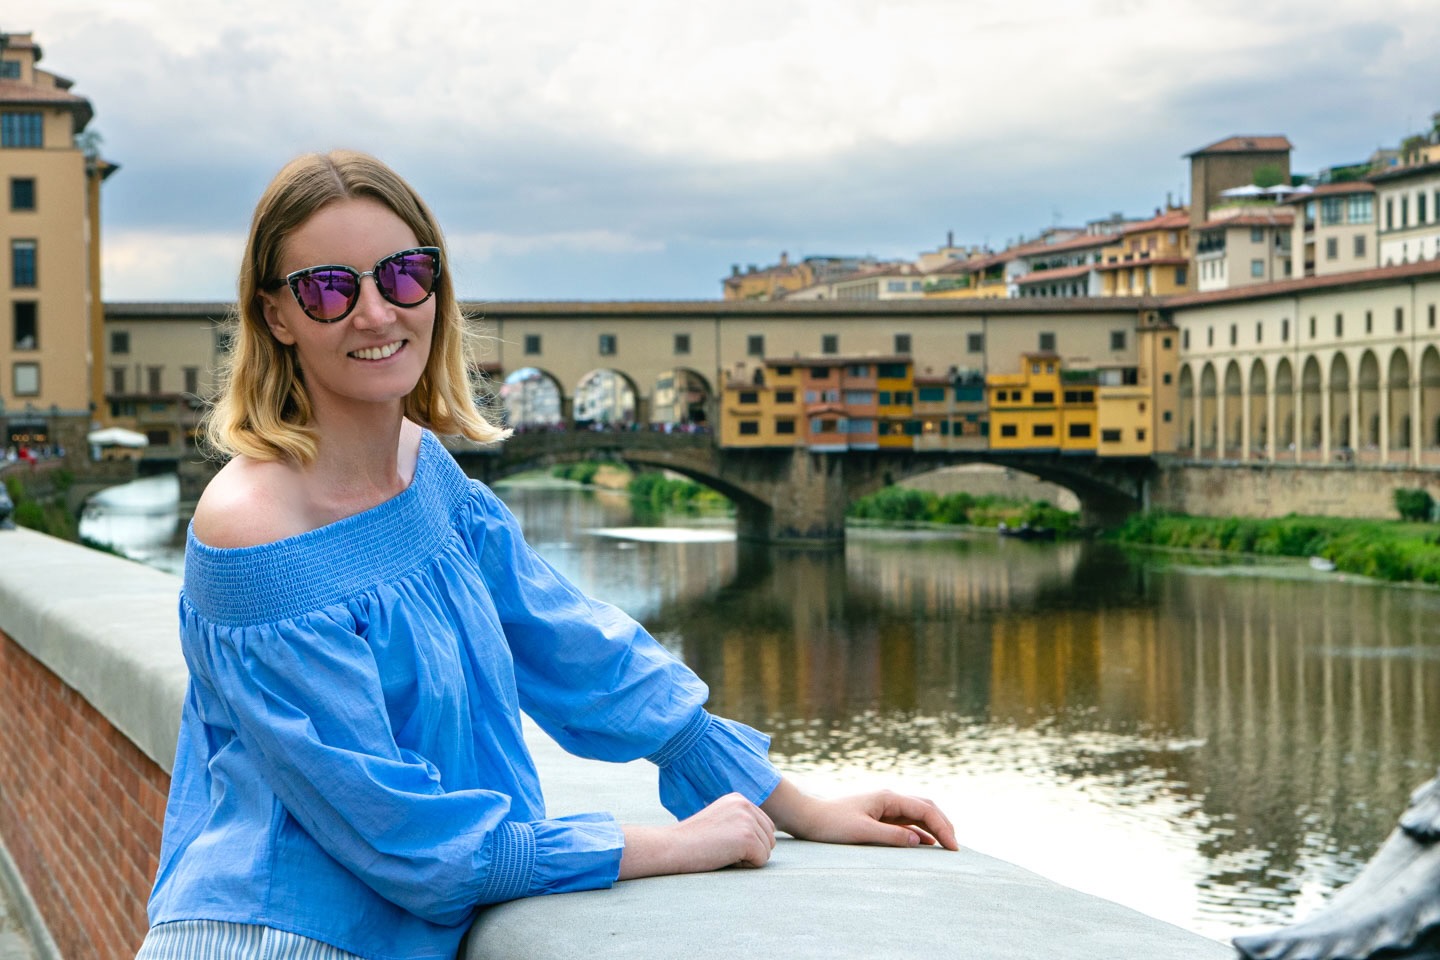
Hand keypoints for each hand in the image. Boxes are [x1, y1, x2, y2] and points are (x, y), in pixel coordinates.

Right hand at [618, 793, 775, 879]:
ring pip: (767, 850)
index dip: (747, 842)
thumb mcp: (719, 821)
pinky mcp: (747, 838)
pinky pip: (761, 861)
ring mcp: (747, 820)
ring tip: (722, 852)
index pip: (765, 826)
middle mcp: (746, 804)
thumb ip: (739, 822)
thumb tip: (767, 838)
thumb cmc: (692, 840)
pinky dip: (745, 866)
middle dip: (751, 850)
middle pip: (770, 838)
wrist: (673, 846)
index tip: (722, 840)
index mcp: (739, 798)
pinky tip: (724, 858)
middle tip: (722, 848)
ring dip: (747, 858)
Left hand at [761, 778, 958, 850]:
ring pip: (918, 814)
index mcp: (888, 798)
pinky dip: (921, 831)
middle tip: (955, 849)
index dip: (943, 828)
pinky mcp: (879, 816)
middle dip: (944, 825)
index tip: (953, 848)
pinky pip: (907, 822)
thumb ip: (891, 836)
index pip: (925, 810)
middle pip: (926, 807)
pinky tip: (927, 844)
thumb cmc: (831, 824)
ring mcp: (885, 807)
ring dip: (934, 827)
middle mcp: (889, 799)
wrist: (809, 817)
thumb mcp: (862, 832)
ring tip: (948, 847)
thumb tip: (919, 841)